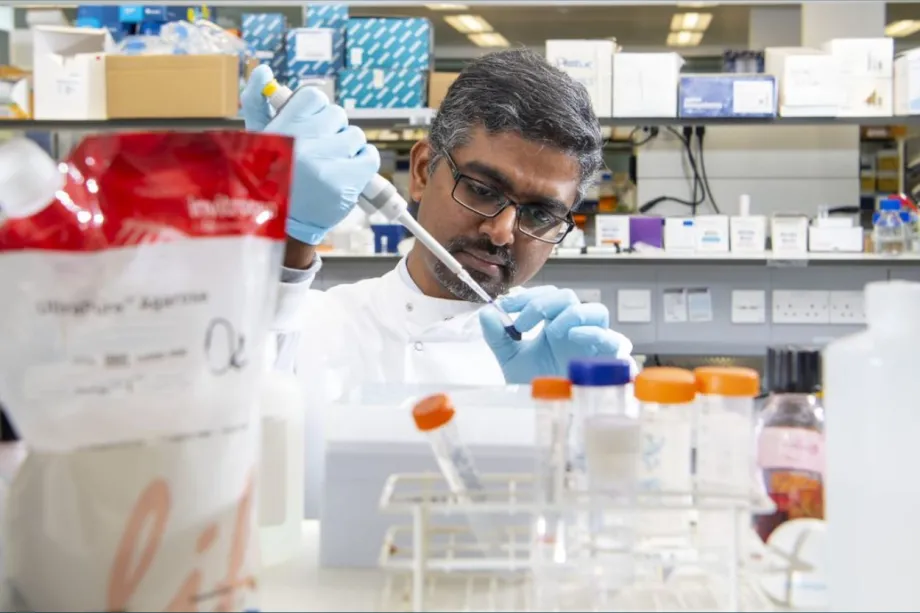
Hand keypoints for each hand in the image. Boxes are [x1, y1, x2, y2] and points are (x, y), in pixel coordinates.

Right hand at [241, 65, 380, 245]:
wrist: (281, 223)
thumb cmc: (270, 176)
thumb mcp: (258, 138)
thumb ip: (258, 102)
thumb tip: (264, 70)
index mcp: (282, 127)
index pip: (314, 96)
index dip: (316, 112)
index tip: (310, 129)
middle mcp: (302, 141)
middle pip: (338, 115)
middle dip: (332, 132)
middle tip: (319, 152)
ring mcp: (325, 162)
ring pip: (355, 136)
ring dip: (348, 149)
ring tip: (331, 166)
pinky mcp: (345, 183)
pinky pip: (370, 157)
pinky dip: (364, 163)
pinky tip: (349, 173)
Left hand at [479, 286, 632, 384]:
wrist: (548, 413)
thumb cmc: (536, 384)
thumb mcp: (511, 359)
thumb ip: (498, 336)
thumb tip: (486, 313)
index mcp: (554, 324)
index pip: (548, 295)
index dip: (528, 296)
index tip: (506, 306)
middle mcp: (576, 329)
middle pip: (569, 297)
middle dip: (542, 304)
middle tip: (522, 325)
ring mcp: (594, 343)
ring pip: (596, 311)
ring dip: (571, 313)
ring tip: (550, 332)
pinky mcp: (608, 360)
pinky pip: (612, 339)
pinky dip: (593, 332)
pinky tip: (573, 336)